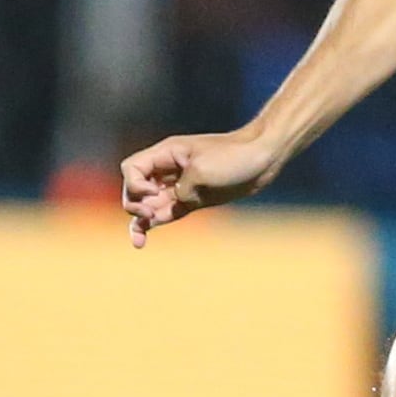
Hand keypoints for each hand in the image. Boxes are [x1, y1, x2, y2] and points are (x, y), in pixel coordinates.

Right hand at [120, 129, 278, 243]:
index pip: (132, 168)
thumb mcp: (202, 172)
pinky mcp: (192, 200)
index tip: (153, 193)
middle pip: (135, 188)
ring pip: (148, 204)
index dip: (134, 184)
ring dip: (140, 221)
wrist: (263, 158)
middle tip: (149, 214)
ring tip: (139, 242)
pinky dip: (154, 224)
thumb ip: (181, 191)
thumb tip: (173, 205)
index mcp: (167, 154)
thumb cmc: (234, 157)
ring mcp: (179, 186)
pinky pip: (165, 213)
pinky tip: (143, 239)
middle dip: (135, 204)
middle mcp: (168, 170)